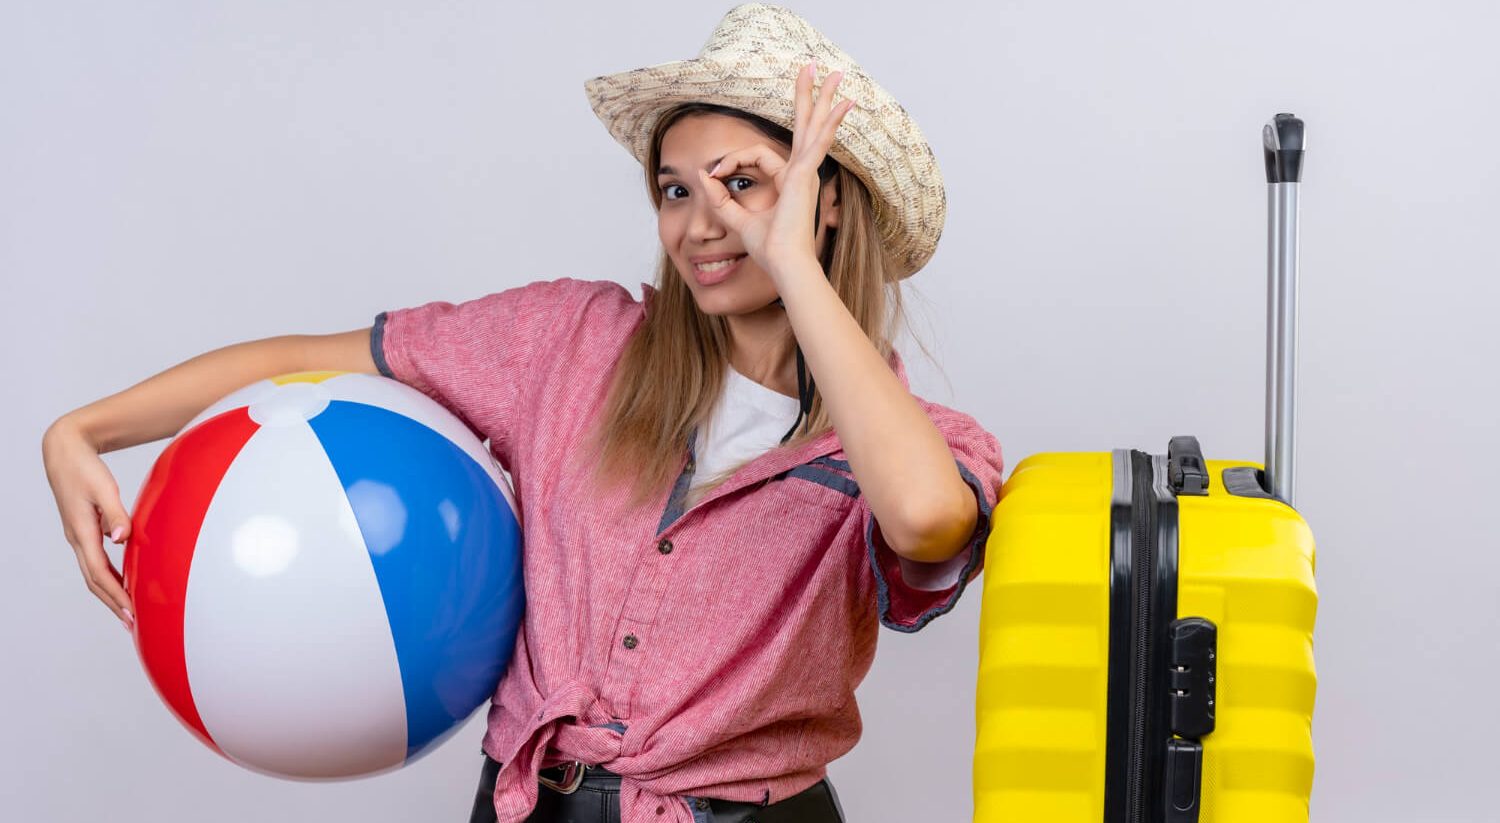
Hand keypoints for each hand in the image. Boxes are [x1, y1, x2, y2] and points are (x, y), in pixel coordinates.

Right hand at [42, 417, 135, 632]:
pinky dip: (108, 575)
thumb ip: (116, 513)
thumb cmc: (84, 467)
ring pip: (94, 572)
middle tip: (132, 623)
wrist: (65, 451)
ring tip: (127, 611)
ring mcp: (79, 535)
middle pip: (95, 579)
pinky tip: (121, 582)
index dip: (116, 595)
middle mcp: (78, 538)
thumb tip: (122, 539)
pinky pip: (96, 560)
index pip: (99, 572)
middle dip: (112, 603)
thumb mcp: (103, 487)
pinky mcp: (83, 529)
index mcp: (81, 531)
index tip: (131, 612)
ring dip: (110, 593)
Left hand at [697, 60, 854, 279]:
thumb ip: (719, 199)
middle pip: (804, 127)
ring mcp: (807, 172)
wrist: (785, 263)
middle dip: (808, 97)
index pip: (757, 156)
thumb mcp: (735, 219)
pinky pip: (819, 141)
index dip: (731, 161)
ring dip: (823, 97)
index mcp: (789, 183)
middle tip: (814, 68)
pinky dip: (830, 121)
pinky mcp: (806, 174)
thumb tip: (703, 178)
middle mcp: (802, 174)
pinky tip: (844, 101)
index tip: (714, 174)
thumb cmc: (769, 249)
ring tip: (836, 72)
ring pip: (815, 126)